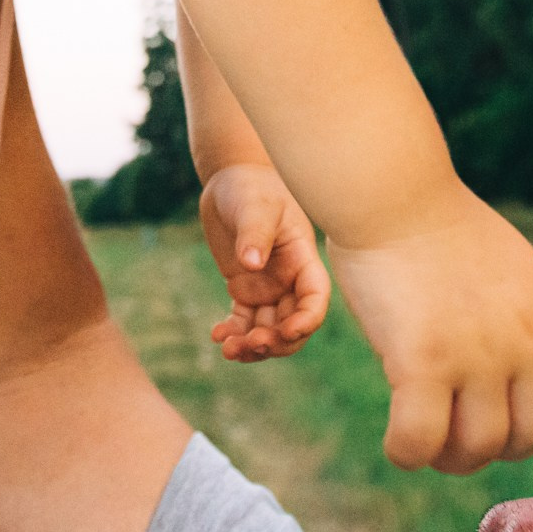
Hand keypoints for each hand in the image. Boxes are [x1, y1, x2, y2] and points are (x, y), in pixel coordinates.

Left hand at [199, 163, 329, 361]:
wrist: (231, 182)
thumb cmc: (252, 187)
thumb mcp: (256, 204)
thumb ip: (255, 231)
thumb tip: (251, 263)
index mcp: (303, 259)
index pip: (315, 298)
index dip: (307, 320)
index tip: (287, 331)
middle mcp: (290, 280)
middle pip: (293, 324)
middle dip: (277, 341)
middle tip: (250, 344)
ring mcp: (268, 287)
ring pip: (268, 329)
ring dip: (253, 345)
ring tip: (227, 349)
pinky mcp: (245, 289)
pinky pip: (243, 321)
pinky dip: (233, 332)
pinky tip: (217, 336)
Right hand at [327, 186, 532, 472]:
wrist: (391, 190)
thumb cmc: (425, 215)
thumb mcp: (500, 259)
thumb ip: (510, 309)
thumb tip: (492, 353)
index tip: (501, 407)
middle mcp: (523, 337)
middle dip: (498, 447)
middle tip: (460, 439)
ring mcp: (478, 354)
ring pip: (481, 446)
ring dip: (452, 458)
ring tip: (426, 445)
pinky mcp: (425, 363)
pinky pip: (421, 441)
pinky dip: (408, 454)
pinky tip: (397, 444)